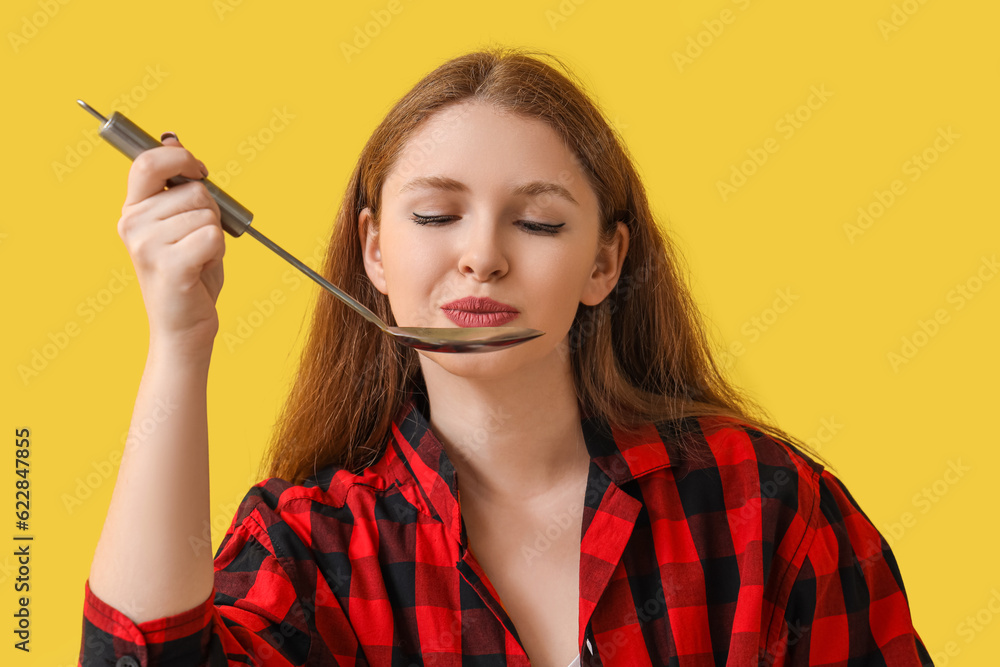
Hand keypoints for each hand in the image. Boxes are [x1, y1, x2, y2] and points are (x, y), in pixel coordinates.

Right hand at [117, 134, 224, 353]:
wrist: (184, 324)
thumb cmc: (188, 272)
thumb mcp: (180, 222)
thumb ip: (176, 184)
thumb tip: (172, 137)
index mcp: (132, 210)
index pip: (149, 162)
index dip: (180, 157)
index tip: (198, 168)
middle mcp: (132, 224)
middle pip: (193, 190)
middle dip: (210, 211)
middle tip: (198, 239)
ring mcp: (147, 245)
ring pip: (206, 214)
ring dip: (214, 235)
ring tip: (198, 257)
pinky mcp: (168, 265)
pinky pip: (212, 236)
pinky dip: (218, 251)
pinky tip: (202, 267)